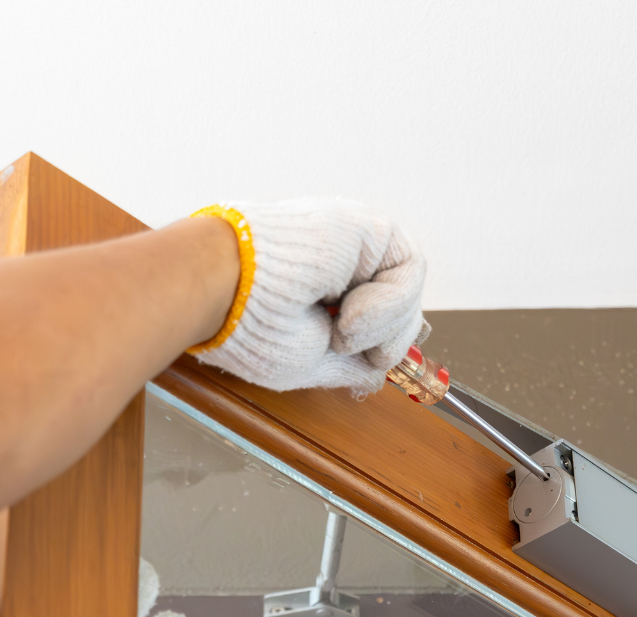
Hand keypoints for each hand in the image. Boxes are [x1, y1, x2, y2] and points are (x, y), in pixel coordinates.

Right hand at [187, 199, 428, 394]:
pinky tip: (348, 313)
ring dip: (380, 328)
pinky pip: (410, 269)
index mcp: (324, 294)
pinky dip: (388, 306)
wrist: (226, 288)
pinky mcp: (368, 227)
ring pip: (409, 295)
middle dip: (384, 343)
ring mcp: (356, 247)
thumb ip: (350, 364)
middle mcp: (343, 268)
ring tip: (338, 330)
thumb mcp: (309, 362)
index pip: (380, 325)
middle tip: (344, 346)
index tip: (367, 363)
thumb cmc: (250, 326)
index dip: (383, 348)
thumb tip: (381, 369)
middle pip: (402, 311)